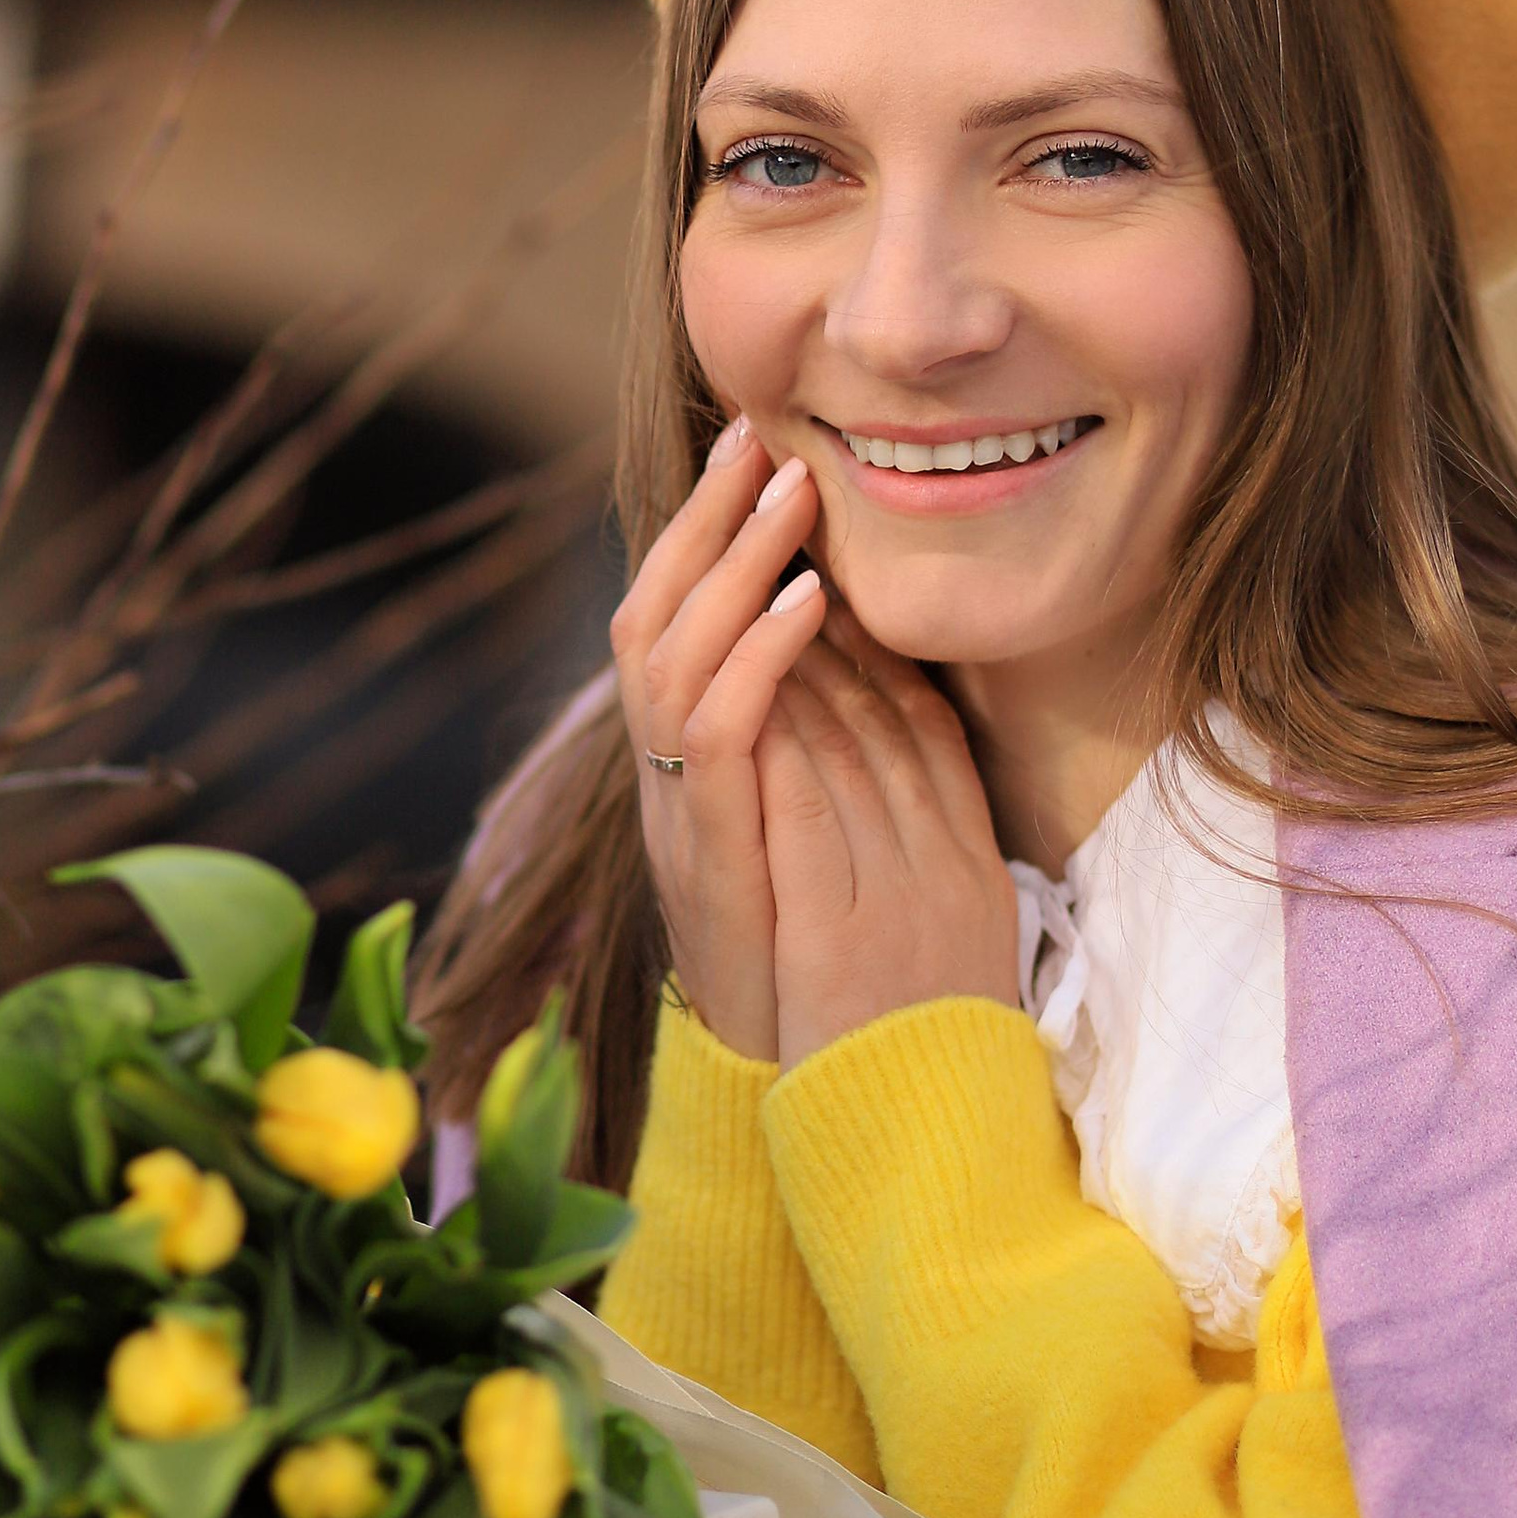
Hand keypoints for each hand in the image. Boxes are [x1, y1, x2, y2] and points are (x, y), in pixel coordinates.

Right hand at [608, 419, 825, 1059]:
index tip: (753, 447)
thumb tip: (862, 640)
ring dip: (734, 566)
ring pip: (673, 656)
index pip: (674, 617)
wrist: (817, 1080)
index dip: (703, 533)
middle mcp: (666, 777)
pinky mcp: (712, 852)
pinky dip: (760, 658)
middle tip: (757, 437)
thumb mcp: (821, 818)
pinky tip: (810, 605)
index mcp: (689, 763)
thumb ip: (821, 736)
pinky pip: (718, 733)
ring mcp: (680, 813)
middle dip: (703, 520)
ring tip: (791, 496)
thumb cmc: (830, 949)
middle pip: (653, 614)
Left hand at [754, 613, 1020, 1067]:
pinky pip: (806, 817)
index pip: (931, 735)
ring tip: (753, 603)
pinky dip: (776, 748)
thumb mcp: (956, 949)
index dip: (884, 658)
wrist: (929, 1147)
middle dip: (830, 636)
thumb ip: (934, 872)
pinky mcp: (839, 933)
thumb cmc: (929, 1058)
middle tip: (782, 569)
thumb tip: (907, 806)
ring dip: (796, 669)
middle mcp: (943, 869)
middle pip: (886, 724)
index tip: (841, 600)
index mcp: (974, 870)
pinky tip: (743, 695)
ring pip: (845, 752)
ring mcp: (898, 897)